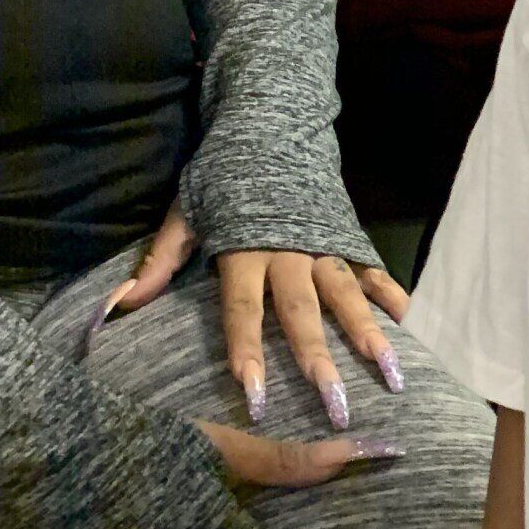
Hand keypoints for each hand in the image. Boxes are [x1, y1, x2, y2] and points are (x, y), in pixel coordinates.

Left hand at [104, 202, 408, 428]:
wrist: (271, 127)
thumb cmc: (223, 176)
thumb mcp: (186, 212)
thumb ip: (162, 258)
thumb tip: (124, 302)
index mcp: (245, 251)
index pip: (243, 309)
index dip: (247, 349)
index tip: (254, 393)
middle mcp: (288, 254)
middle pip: (303, 313)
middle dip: (319, 358)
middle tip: (335, 401)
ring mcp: (323, 245)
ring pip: (346, 295)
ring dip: (368, 333)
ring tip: (389, 371)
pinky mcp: (347, 235)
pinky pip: (371, 268)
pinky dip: (389, 292)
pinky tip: (405, 320)